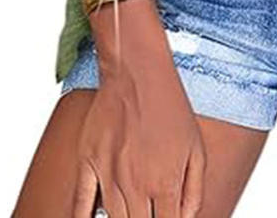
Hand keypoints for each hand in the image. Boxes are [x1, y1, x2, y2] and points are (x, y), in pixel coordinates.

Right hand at [72, 0, 205, 217]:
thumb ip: (194, 189)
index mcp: (164, 182)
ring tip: (131, 211)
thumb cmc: (170, 108)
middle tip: (148, 212)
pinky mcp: (87, 162)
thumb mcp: (196, 148)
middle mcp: (135, 184)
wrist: (139, 73)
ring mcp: (108, 174)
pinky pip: (80, 204)